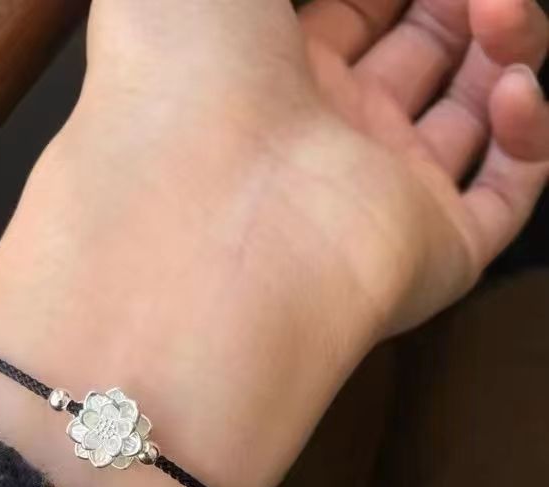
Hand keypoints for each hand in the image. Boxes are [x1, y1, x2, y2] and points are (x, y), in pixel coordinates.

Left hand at [0, 0, 547, 486]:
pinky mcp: (431, 253)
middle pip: (417, 61)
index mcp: (265, 80)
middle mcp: (321, 143)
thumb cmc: (181, 75)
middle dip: (458, 5)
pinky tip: (513, 90)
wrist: (203, 210)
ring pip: (469, 120)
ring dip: (504, 50)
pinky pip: (503, 198)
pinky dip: (528, 138)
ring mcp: (375, 199)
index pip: (349, 19)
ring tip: (501, 13)